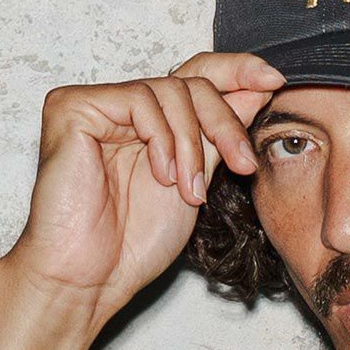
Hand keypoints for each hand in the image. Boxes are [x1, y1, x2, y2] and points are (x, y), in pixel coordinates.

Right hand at [4, 50, 284, 320]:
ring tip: (190, 192)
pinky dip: (162, 139)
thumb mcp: (196, 183)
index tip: (275, 80)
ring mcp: (97, 105)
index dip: (236, 72)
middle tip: (244, 165)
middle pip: (190, 82)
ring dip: (192, 145)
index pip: (196, 78)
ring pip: (170, 90)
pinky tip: (162, 178)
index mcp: (151, 124)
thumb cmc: (134, 244)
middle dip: (225, 123)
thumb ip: (218, 137)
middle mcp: (123, 109)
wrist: (92, 277)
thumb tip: (257, 90)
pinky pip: (138, 100)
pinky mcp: (73, 107)